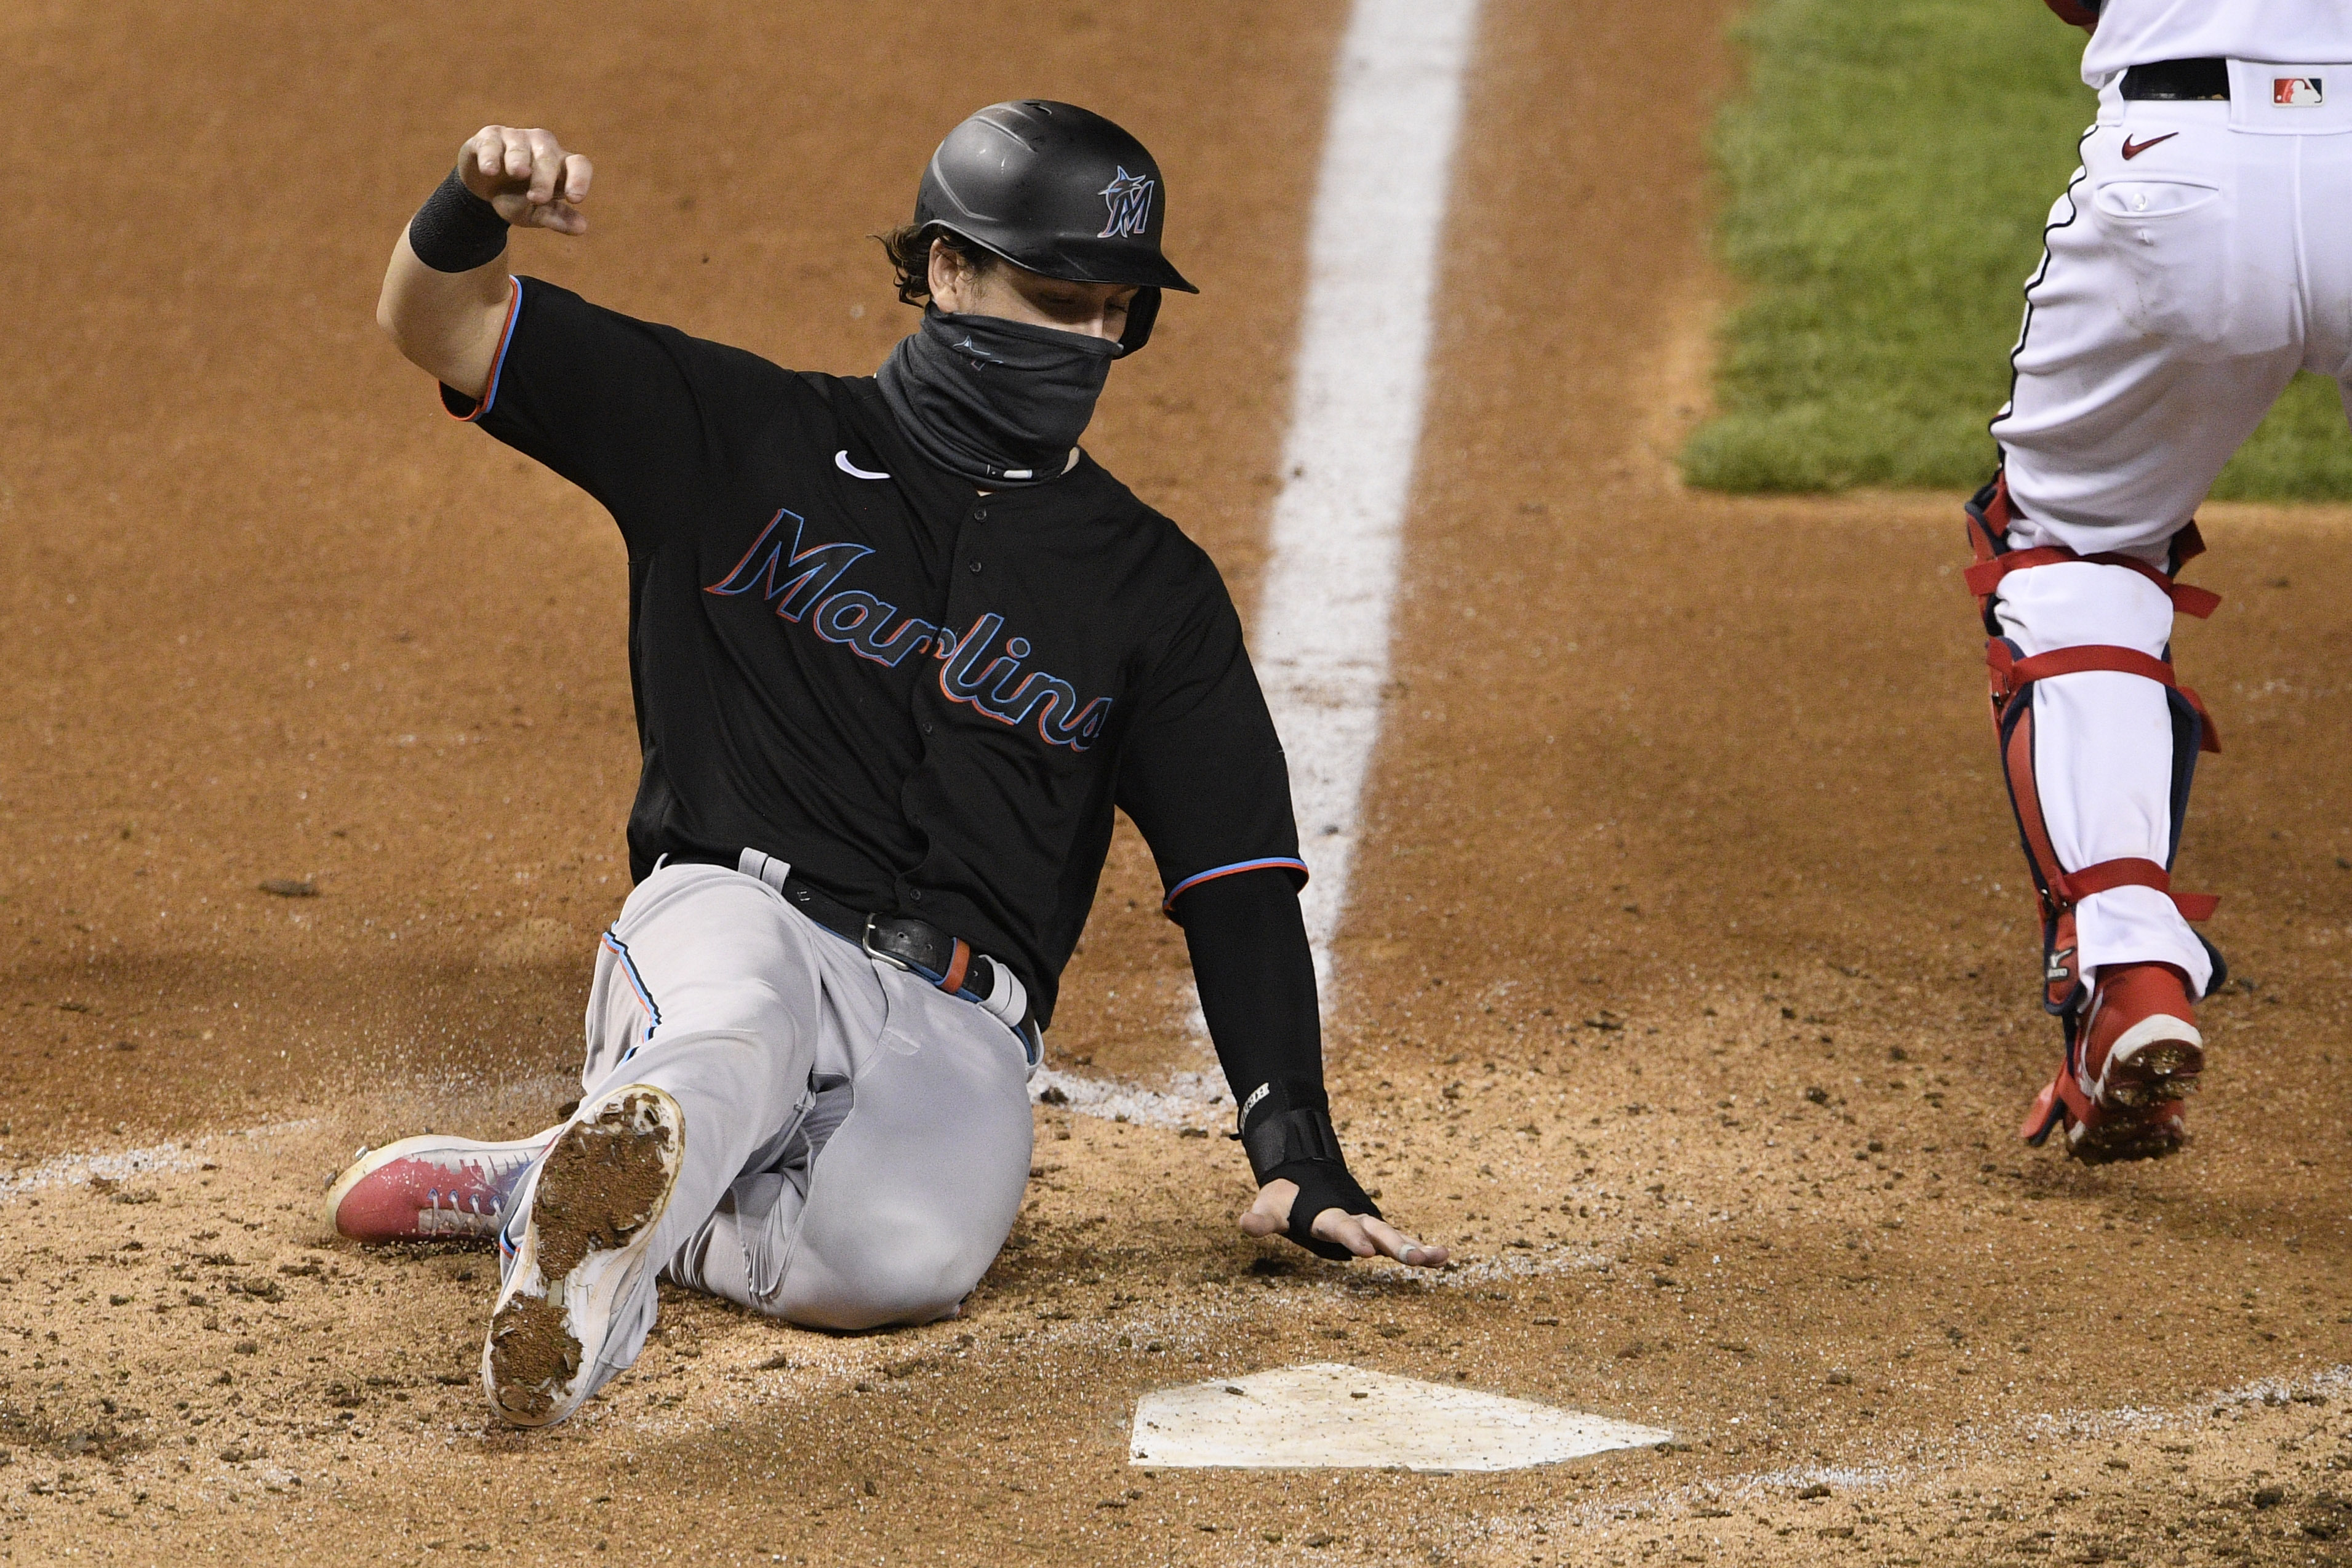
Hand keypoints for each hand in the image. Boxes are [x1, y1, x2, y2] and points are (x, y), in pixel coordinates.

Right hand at [458, 126, 592, 235]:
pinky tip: (490, 171)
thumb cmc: (517, 198)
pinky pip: (491, 143)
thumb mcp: (535, 213)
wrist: (484, 187)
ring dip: (519, 160)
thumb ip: (557, 219)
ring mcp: (515, 138)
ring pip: (520, 146)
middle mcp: (542, 146)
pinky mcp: (489, 137)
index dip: (579, 179)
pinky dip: (491, 156)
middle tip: (537, 198)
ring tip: (518, 173)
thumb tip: (582, 228)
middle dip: (544, 178)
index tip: (574, 199)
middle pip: (548, 157)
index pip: (579, 164)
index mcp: (560, 166)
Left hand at [1240, 1180, 1449, 1267]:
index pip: (1339, 1227)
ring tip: (1440, 1258)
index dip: (1351, 1237)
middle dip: (1395, 1244)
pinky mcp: (1375, 1231)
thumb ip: (1261, 1218)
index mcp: (1326, 1215)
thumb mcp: (1269, 1207)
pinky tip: (1443, 1257)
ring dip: (1416, 1247)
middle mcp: (1352, 1218)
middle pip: (1377, 1231)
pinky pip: (1401, 1241)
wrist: (1304, 1173)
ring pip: (1395, 1236)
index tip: (1365, 1251)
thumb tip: (1245, 1224)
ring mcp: (1367, 1223)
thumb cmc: (1285, 1199)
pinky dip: (1421, 1248)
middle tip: (1415, 1258)